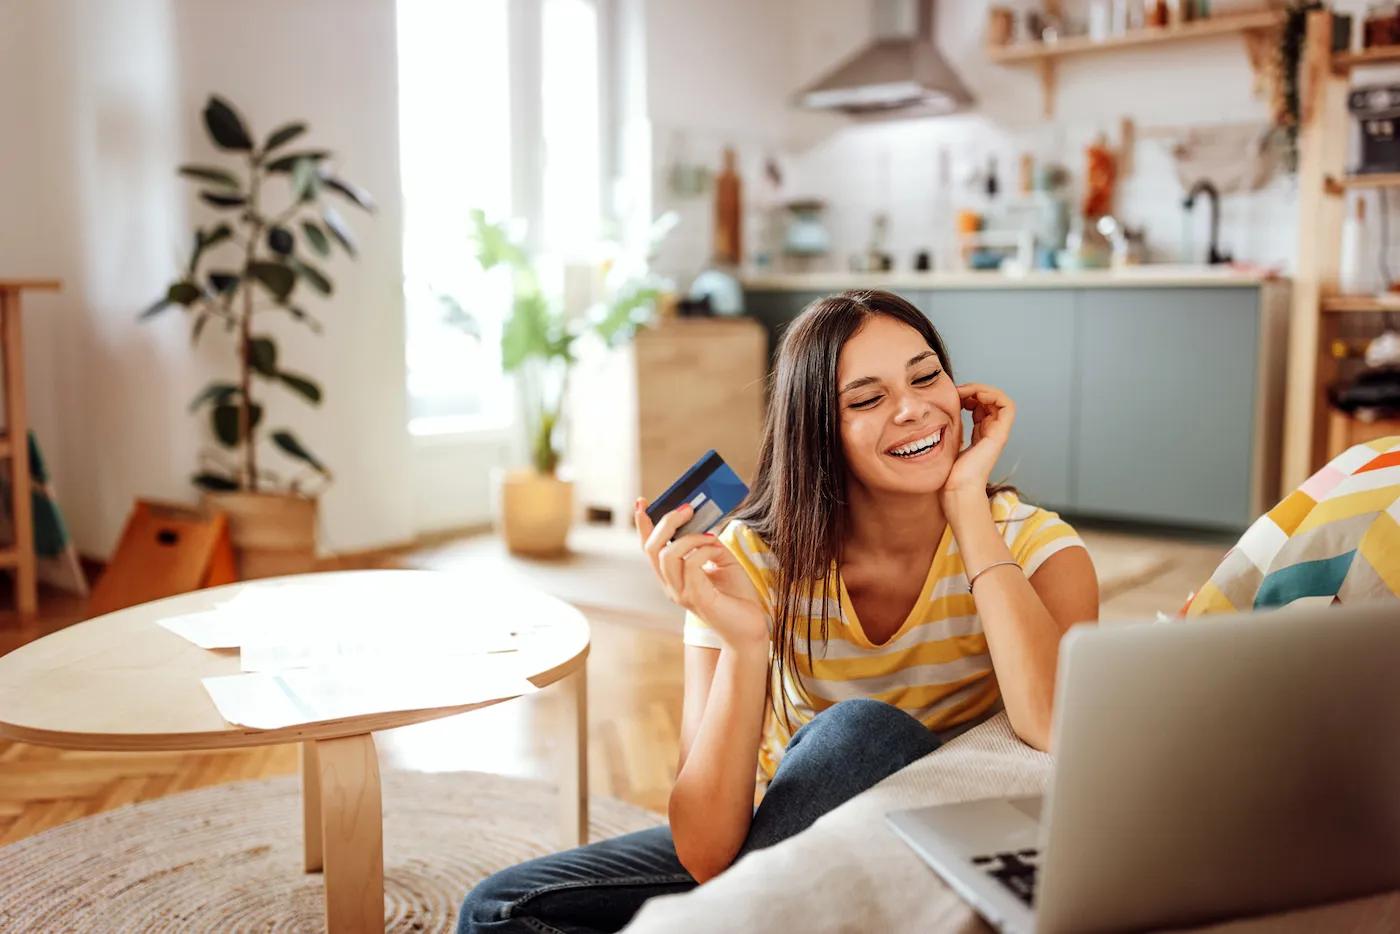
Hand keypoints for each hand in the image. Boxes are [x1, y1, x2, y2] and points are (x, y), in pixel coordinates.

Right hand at [636, 499, 768, 649]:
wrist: (750, 627)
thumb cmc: (737, 597)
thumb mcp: (722, 561)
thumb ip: (708, 544)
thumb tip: (705, 526)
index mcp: (673, 576)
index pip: (649, 548)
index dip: (642, 524)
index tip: (641, 501)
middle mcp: (671, 585)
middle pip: (652, 548)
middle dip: (667, 522)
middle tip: (688, 508)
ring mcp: (681, 593)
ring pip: (667, 555)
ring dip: (689, 537)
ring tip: (710, 535)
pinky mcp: (696, 598)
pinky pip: (691, 564)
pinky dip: (704, 549)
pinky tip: (717, 550)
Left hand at [943, 383, 1014, 497]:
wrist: (957, 491)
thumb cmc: (948, 474)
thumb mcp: (947, 443)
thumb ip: (949, 429)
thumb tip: (937, 414)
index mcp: (980, 435)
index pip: (980, 406)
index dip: (969, 395)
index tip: (952, 395)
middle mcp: (990, 433)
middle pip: (991, 401)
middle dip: (975, 390)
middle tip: (958, 391)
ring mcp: (997, 433)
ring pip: (1001, 400)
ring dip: (984, 390)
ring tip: (967, 392)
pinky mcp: (999, 435)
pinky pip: (1007, 407)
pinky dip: (994, 396)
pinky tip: (976, 397)